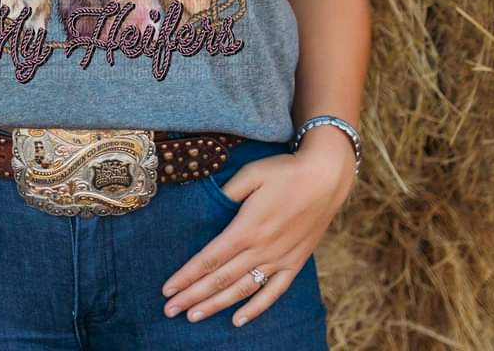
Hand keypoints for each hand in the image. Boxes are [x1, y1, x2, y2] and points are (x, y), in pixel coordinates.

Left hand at [161, 132, 355, 326]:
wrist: (326, 177)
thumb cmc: (285, 171)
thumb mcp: (251, 174)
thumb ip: (227, 192)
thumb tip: (207, 204)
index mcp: (246, 228)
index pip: (209, 259)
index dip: (187, 276)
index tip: (168, 289)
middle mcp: (262, 249)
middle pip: (220, 279)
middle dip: (193, 296)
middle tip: (170, 310)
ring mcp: (279, 259)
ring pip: (242, 289)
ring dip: (216, 305)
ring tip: (194, 317)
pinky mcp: (294, 263)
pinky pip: (273, 292)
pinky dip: (255, 309)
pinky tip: (239, 320)